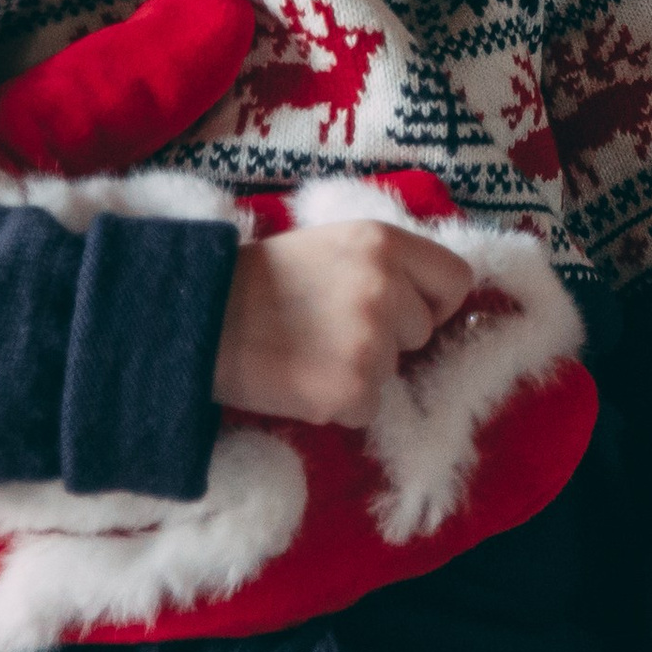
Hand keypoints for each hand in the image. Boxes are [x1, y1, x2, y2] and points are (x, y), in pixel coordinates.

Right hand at [212, 221, 473, 427]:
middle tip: (328, 331)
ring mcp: (372, 339)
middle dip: (388, 338)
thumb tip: (430, 301)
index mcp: (385, 242)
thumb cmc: (260, 282)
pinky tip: (299, 381)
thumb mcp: (332, 245)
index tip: (402, 312)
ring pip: (393, 371)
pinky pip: (367, 409)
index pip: (456, 279)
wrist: (196, 319)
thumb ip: (385, 264)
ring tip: (306, 353)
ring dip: (359, 372)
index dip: (432, 301)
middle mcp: (387, 286)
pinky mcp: (353, 388)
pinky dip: (337, 405)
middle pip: (423, 330)